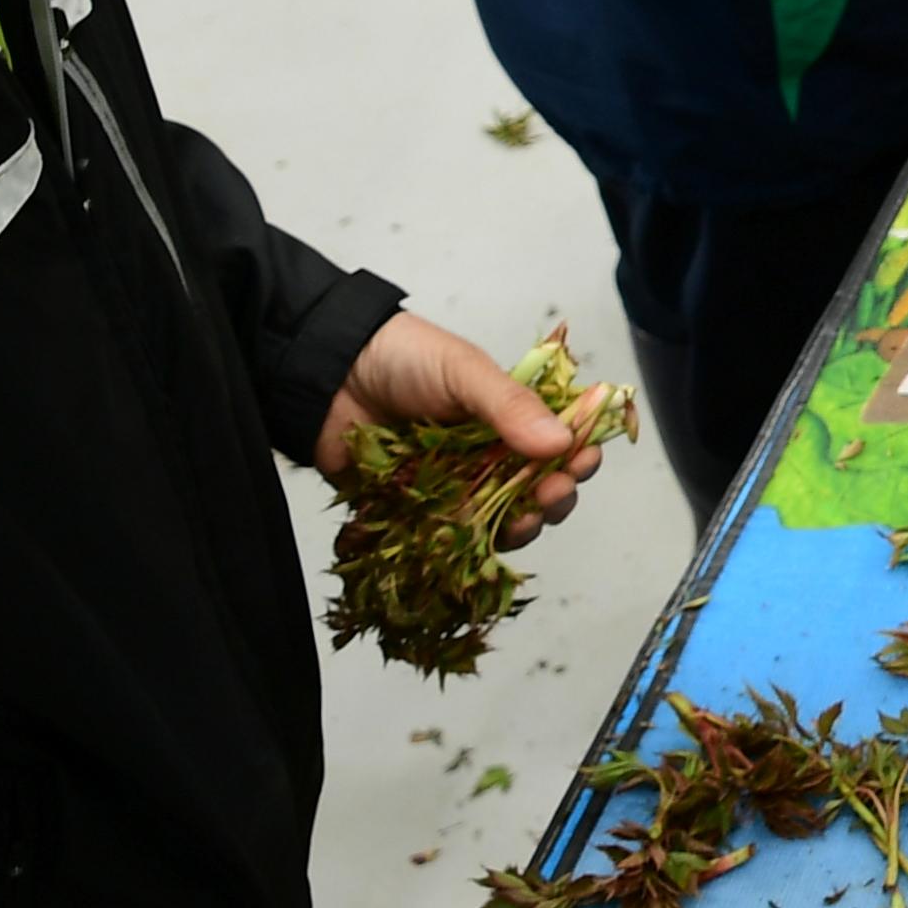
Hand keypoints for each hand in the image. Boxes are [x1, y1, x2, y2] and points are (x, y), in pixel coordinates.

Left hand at [316, 313, 605, 549]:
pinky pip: (446, 540)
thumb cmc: (402, 358)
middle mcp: (487, 454)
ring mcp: (453, 486)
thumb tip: (563, 443)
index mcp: (508, 415)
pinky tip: (473, 548)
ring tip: (521, 523)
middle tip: (552, 495)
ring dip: (518, 527)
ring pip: (498, 520)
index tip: (583, 462)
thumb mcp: (464, 372)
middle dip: (553, 496)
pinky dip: (463, 549)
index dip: (577, 454)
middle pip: (536, 488)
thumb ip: (510, 407)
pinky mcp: (415, 513)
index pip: (558, 440)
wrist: (324, 374)